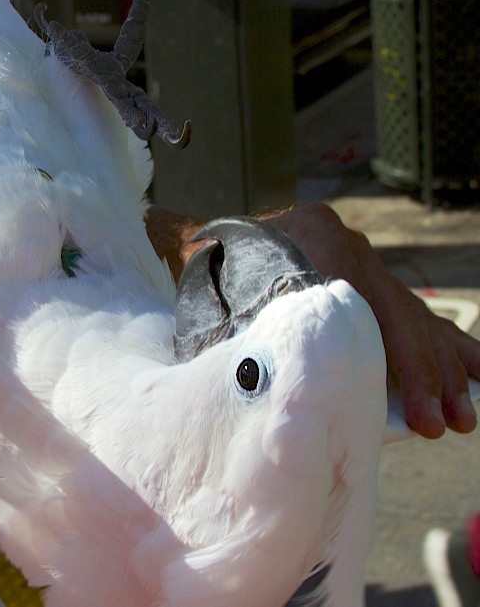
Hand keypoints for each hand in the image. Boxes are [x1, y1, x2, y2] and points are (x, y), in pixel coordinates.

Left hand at [146, 204, 479, 438]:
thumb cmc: (208, 274)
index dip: (391, 355)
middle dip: (424, 372)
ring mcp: (363, 258)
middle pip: (397, 311)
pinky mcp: (369, 277)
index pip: (365, 302)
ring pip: (413, 314)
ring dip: (442, 366)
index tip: (408, 405)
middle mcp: (349, 243)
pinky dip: (444, 341)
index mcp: (316, 236)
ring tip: (463, 415)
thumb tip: (282, 377)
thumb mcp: (221, 295)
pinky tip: (477, 371)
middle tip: (441, 423)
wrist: (207, 238)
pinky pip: (413, 309)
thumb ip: (254, 323)